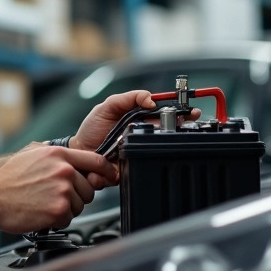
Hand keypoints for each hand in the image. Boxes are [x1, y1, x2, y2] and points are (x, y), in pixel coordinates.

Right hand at [0, 142, 116, 232]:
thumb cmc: (7, 179)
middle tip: (54, 197)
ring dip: (65, 209)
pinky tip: (41, 212)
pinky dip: (57, 220)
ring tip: (44, 203)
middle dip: (76, 196)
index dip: (106, 170)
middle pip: (89, 189)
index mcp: (58, 155)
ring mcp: (62, 191)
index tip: (109, 176)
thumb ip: (55, 155)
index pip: (96, 160)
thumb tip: (71, 160)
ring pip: (79, 205)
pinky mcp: (59, 210)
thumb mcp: (31, 154)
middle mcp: (63, 170)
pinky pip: (69, 219)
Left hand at [70, 91, 201, 187]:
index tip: (192, 114)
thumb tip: (151, 99)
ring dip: (143, 151)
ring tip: (120, 147)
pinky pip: (133, 171)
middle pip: (165, 138)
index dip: (181, 116)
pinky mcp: (127, 173)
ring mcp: (135, 156)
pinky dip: (120, 168)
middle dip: (170, 135)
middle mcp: (141, 139)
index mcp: (139, 122)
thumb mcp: (108, 106)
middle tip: (160, 131)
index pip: (165, 118)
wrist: (78, 152)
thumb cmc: (92, 128)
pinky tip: (109, 164)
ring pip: (151, 155)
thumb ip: (129, 98)